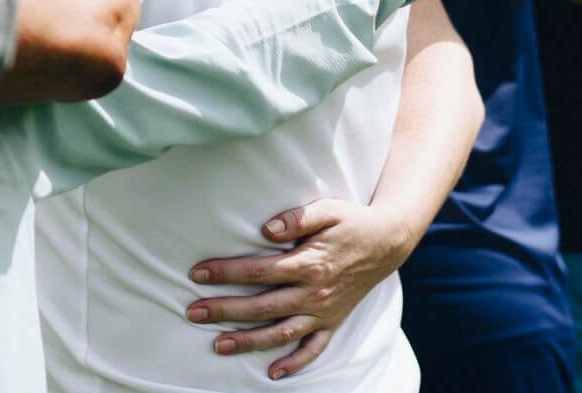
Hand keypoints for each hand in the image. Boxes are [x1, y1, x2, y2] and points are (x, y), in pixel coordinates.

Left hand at [185, 199, 416, 380]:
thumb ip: (296, 217)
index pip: (258, 271)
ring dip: (249, 342)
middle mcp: (314, 293)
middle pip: (262, 306)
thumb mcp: (327, 209)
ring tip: (218, 345)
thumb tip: (266, 229)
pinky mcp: (333, 322)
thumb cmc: (351, 221)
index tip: (197, 274)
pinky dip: (294, 364)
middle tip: (193, 312)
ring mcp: (324, 312)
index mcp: (308, 263)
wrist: (388, 242)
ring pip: (281, 333)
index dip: (225, 272)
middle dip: (225, 310)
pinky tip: (272, 374)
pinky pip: (313, 349)